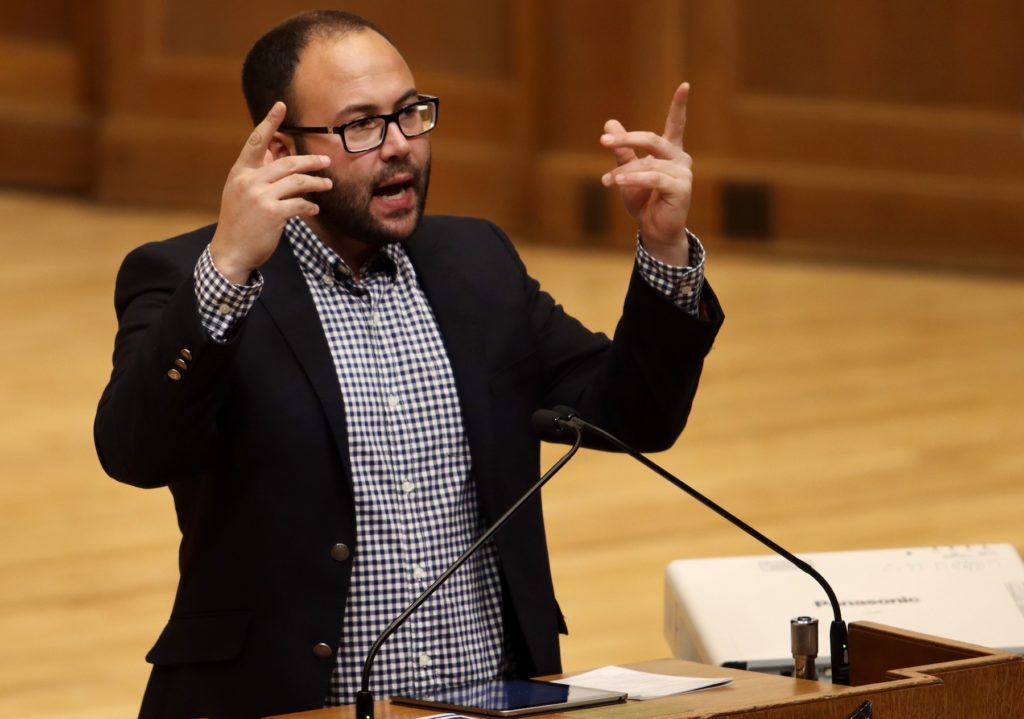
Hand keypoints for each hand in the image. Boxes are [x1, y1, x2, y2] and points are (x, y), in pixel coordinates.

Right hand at [209, 101, 332, 283]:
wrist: (231, 252)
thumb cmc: (239, 223)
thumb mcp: (241, 194)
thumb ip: (258, 176)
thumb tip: (280, 160)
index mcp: (240, 172)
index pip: (256, 142)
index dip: (269, 122)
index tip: (280, 105)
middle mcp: (249, 181)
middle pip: (287, 163)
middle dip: (310, 161)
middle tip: (326, 161)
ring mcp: (260, 197)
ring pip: (297, 181)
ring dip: (316, 183)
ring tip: (327, 185)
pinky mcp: (273, 213)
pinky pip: (300, 204)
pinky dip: (310, 206)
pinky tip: (314, 209)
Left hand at [600, 82, 692, 265]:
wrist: (654, 230)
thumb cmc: (644, 200)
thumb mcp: (628, 172)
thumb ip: (622, 150)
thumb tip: (610, 123)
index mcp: (670, 152)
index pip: (676, 124)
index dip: (679, 105)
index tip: (684, 85)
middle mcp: (680, 159)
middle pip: (652, 139)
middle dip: (626, 139)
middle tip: (603, 141)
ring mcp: (683, 174)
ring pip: (648, 163)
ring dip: (623, 172)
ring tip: (607, 181)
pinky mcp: (681, 189)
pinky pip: (654, 178)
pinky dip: (634, 179)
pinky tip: (618, 182)